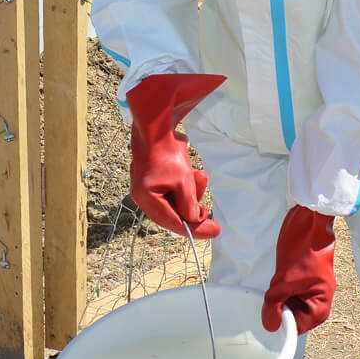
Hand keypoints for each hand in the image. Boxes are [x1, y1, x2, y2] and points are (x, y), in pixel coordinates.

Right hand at [126, 73, 225, 237]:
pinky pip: (175, 191)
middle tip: (210, 210)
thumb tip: (195, 219)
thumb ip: (190, 204)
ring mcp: (149, 188)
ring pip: (176, 201)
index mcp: (146, 198)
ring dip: (192, 192)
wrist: (157, 127)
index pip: (173, 222)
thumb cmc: (167, 153)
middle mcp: (144, 196)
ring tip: (201, 176)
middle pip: (174, 214)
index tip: (215, 231)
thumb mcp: (183, 182)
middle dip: (193, 208)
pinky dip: (187, 185)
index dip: (195, 229)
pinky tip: (194, 172)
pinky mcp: (156, 179)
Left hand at [263, 206, 335, 333]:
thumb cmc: (305, 250)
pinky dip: (279, 290)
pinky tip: (278, 279)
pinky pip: (287, 294)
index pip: (297, 328)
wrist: (308, 224)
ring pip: (288, 306)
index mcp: (320, 306)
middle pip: (293, 318)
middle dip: (280, 309)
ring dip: (278, 298)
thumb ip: (275, 305)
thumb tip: (270, 325)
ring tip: (277, 283)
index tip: (271, 311)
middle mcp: (318, 302)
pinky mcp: (302, 282)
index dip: (282, 322)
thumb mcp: (284, 281)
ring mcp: (310, 292)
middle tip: (273, 294)